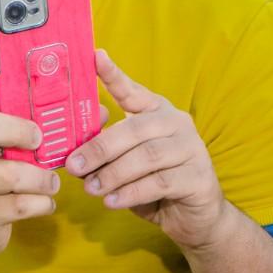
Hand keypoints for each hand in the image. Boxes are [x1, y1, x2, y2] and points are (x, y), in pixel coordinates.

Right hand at [0, 45, 60, 261]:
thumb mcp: (11, 148)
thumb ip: (46, 127)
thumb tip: (100, 111)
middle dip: (17, 130)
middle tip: (40, 138)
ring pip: (6, 174)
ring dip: (40, 178)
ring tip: (52, 182)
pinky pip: (17, 206)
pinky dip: (41, 204)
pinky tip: (46, 203)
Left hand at [65, 49, 228, 251]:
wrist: (196, 216)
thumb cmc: (154, 182)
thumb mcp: (126, 162)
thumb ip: (106, 151)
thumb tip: (74, 150)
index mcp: (156, 111)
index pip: (132, 90)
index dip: (113, 74)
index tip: (95, 56)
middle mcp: (176, 122)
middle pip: (134, 129)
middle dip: (100, 148)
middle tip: (74, 165)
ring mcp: (191, 148)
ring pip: (146, 157)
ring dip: (113, 174)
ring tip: (92, 189)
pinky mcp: (198, 177)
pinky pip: (159, 183)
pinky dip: (131, 193)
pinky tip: (112, 201)